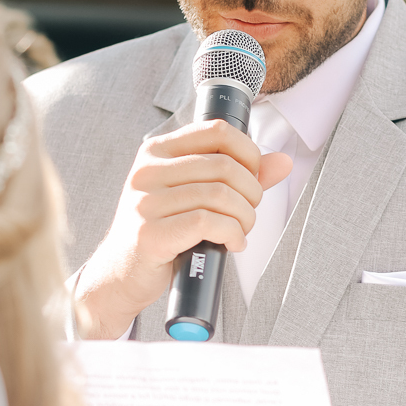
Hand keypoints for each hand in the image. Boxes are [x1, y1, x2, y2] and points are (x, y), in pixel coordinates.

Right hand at [74, 119, 291, 338]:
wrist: (122, 274)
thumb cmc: (164, 231)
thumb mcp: (196, 195)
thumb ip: (239, 176)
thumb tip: (283, 161)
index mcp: (157, 151)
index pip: (216, 130)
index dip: (248, 153)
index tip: (252, 178)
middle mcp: (147, 170)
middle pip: (224, 166)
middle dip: (251, 193)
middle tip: (248, 214)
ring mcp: (145, 202)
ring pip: (220, 195)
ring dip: (244, 218)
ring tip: (240, 231)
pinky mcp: (149, 233)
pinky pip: (207, 223)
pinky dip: (232, 234)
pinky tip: (232, 244)